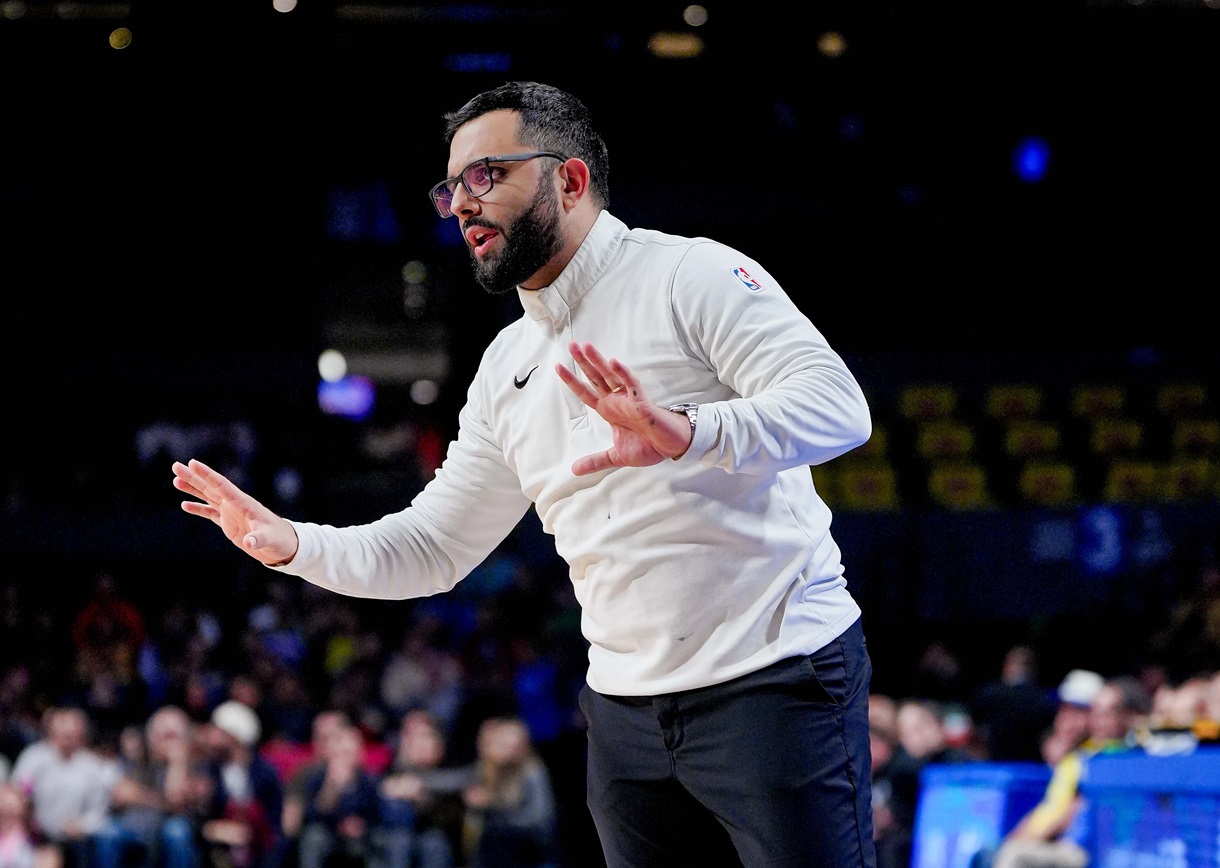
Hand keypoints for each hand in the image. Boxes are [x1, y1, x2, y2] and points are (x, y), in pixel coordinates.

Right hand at [172, 458, 298, 565]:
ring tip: (176, 480)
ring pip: (207, 497)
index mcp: (244, 503)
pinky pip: (210, 513)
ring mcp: (231, 513)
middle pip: (210, 487)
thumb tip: (249, 543)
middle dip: (193, 477)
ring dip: (192, 489)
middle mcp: (235, 504)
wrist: (283, 546)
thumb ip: (259, 539)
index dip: (207, 475)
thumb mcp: (270, 539)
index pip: (222, 485)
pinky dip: (198, 509)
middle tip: (175, 466)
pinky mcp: (229, 524)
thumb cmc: (279, 539)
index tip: (193, 463)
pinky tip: (185, 505)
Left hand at [555, 340, 693, 474]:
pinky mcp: (643, 403)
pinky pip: (632, 385)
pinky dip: (623, 373)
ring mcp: (629, 400)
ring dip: (599, 362)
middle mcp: (617, 402)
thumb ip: (595, 461)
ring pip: (611, 376)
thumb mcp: (616, 457)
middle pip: (596, 378)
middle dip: (584, 362)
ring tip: (587, 347)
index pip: (586, 392)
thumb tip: (574, 470)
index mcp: (609, 411)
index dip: (572, 380)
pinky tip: (614, 362)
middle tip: (572, 344)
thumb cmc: (649, 446)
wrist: (671, 449)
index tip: (558, 366)